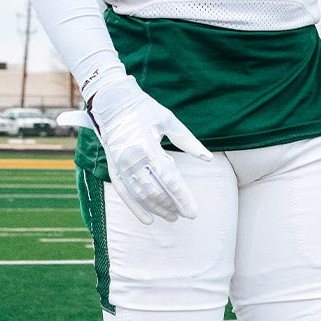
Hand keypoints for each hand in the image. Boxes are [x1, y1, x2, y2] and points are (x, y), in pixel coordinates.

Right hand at [77, 76, 209, 224]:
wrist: (112, 101)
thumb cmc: (145, 109)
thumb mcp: (169, 121)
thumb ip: (188, 141)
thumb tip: (208, 158)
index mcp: (147, 146)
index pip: (169, 179)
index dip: (182, 198)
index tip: (193, 213)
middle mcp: (131, 159)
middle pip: (154, 191)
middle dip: (171, 206)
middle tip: (185, 215)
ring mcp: (120, 165)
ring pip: (140, 195)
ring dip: (156, 209)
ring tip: (172, 217)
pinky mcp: (113, 167)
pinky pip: (124, 192)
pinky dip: (135, 208)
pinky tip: (148, 220)